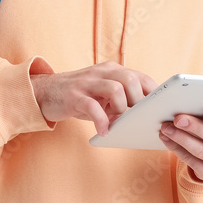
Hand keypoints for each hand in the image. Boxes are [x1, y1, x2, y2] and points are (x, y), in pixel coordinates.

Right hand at [30, 61, 157, 136]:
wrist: (44, 92)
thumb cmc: (80, 97)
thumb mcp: (103, 94)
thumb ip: (122, 100)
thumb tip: (146, 116)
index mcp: (112, 70)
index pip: (141, 77)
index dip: (153, 94)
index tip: (157, 110)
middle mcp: (102, 72)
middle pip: (130, 80)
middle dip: (137, 102)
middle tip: (135, 118)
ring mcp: (87, 83)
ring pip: (115, 89)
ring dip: (120, 110)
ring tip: (116, 122)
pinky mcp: (73, 96)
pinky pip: (92, 107)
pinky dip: (101, 121)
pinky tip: (103, 131)